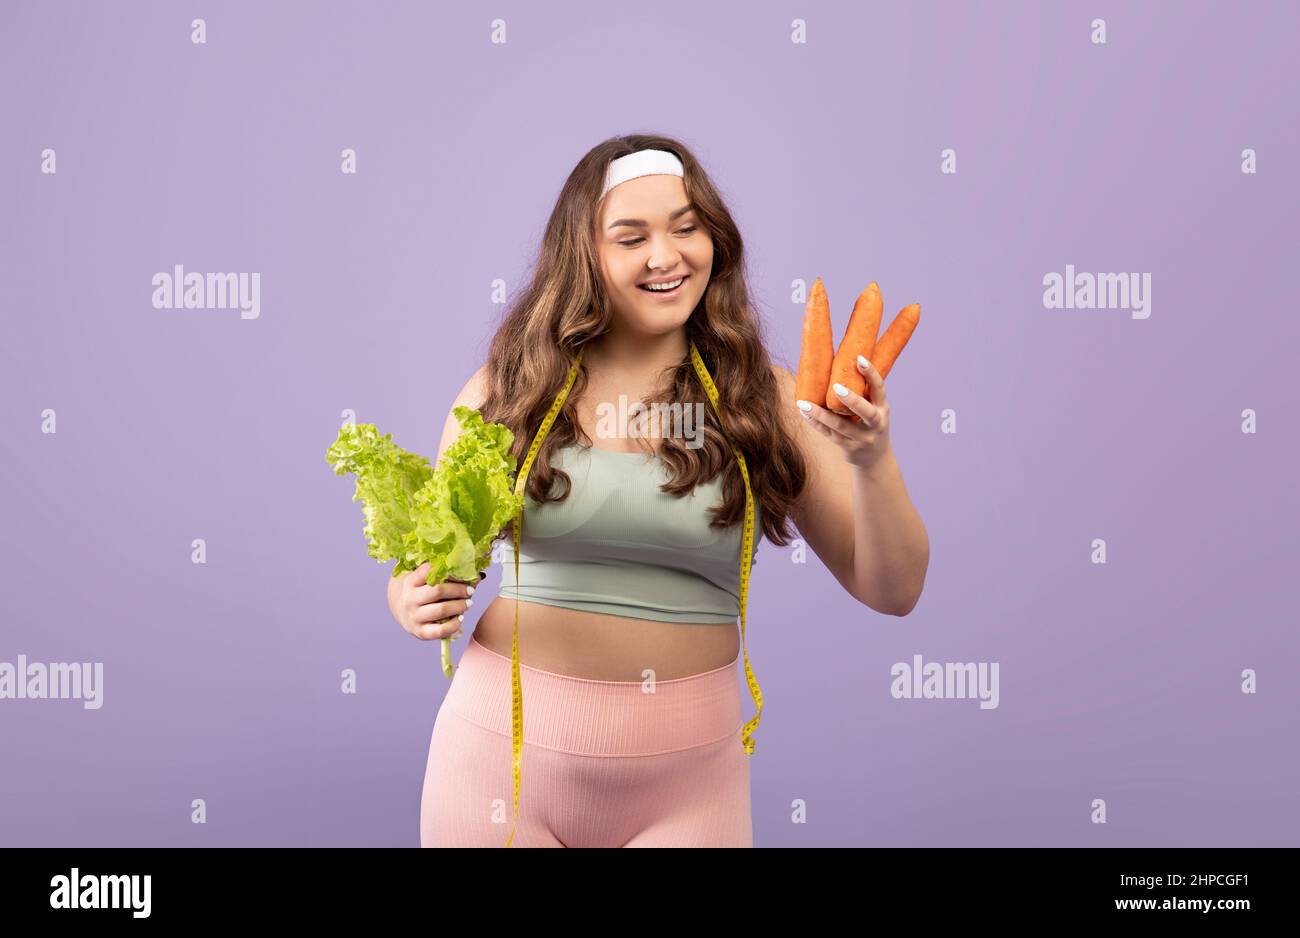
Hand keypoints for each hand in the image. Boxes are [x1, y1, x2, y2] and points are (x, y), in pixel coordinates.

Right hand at [387, 561, 483, 641]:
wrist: (401, 610)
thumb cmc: (420, 591)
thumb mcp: (424, 579)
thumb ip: (445, 575)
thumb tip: (476, 576)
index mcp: (411, 581)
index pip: (429, 571)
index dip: (449, 571)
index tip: (462, 572)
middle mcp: (410, 599)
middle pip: (438, 591)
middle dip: (459, 590)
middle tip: (470, 590)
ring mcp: (414, 617)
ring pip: (442, 610)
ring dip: (459, 606)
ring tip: (468, 603)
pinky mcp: (420, 632)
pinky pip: (441, 630)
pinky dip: (454, 624)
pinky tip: (460, 618)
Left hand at [796, 355, 892, 471]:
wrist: (875, 458)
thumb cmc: (870, 423)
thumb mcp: (875, 407)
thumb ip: (863, 391)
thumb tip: (841, 361)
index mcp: (882, 408)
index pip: (880, 389)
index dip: (871, 374)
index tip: (860, 358)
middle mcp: (875, 423)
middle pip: (865, 411)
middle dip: (851, 399)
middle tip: (836, 386)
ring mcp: (862, 438)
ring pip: (840, 426)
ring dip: (820, 414)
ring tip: (803, 403)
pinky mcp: (848, 448)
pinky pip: (829, 435)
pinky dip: (816, 423)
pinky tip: (804, 413)